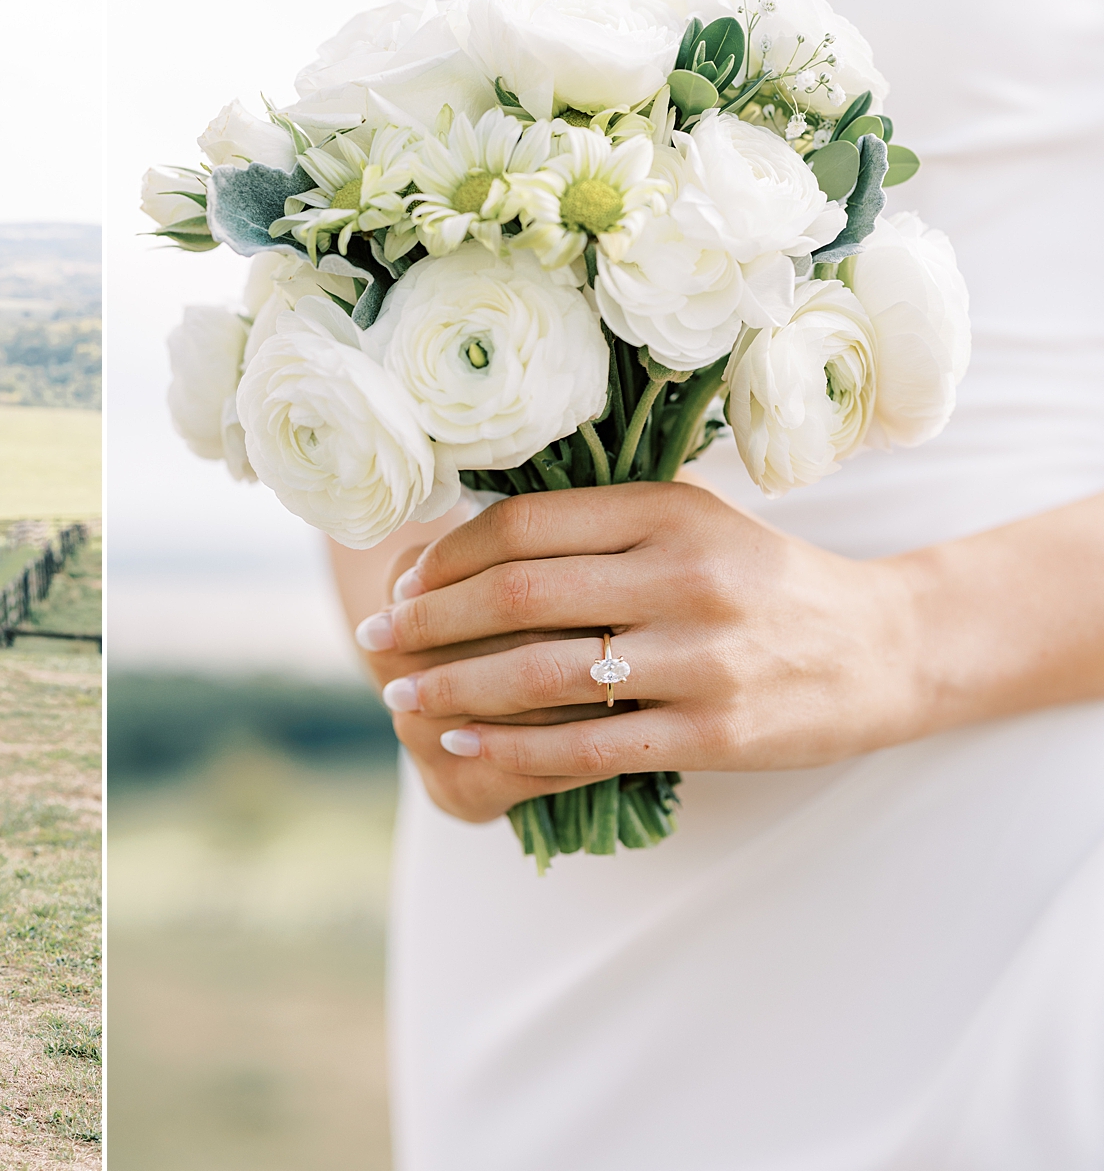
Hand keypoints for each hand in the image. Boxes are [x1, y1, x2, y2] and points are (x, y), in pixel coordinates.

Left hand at [352, 483, 925, 823]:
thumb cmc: (759, 580)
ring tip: (405, 698)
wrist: (883, 649)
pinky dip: (512, 749)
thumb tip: (464, 539)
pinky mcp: (714, 732)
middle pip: (517, 597)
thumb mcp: (690, 522)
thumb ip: (596, 524)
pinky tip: (461, 747)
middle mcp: (683, 576)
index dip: (445, 556)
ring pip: (542, 676)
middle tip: (376, 642)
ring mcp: (701, 658)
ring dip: (454, 690)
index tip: (402, 583)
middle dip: (427, 623)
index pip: (523, 525)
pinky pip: (587, 746)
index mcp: (667, 511)